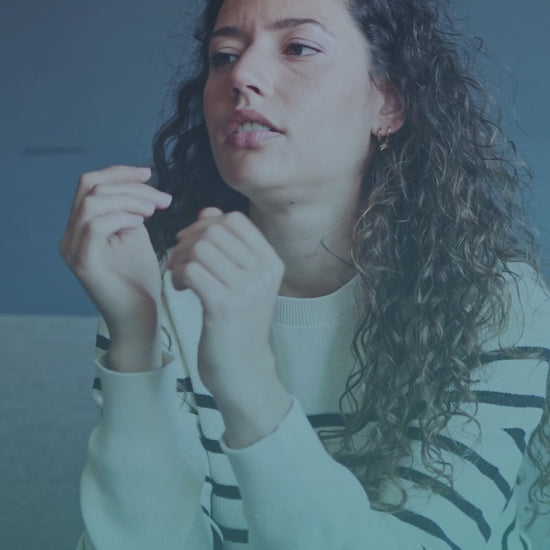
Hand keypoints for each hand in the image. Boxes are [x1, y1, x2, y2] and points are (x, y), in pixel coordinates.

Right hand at [59, 165, 171, 368]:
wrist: (141, 317)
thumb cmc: (141, 280)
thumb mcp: (136, 235)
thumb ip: (129, 210)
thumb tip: (138, 183)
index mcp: (81, 227)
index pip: (90, 184)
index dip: (119, 172)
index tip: (149, 173)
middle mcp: (70, 236)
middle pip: (89, 186)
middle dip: (130, 185)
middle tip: (162, 199)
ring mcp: (73, 250)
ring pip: (92, 203)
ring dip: (129, 200)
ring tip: (154, 212)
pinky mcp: (83, 264)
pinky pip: (96, 226)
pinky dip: (122, 217)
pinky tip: (142, 224)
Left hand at [166, 208, 284, 391]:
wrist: (242, 368)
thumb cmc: (237, 322)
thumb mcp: (243, 280)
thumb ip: (228, 245)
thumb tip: (208, 212)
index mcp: (271, 263)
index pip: (234, 220)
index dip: (206, 224)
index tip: (193, 243)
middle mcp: (264, 273)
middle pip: (214, 231)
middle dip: (188, 242)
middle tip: (181, 262)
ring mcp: (247, 290)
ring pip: (200, 249)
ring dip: (181, 260)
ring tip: (181, 277)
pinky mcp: (225, 307)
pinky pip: (192, 270)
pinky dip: (179, 275)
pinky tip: (181, 289)